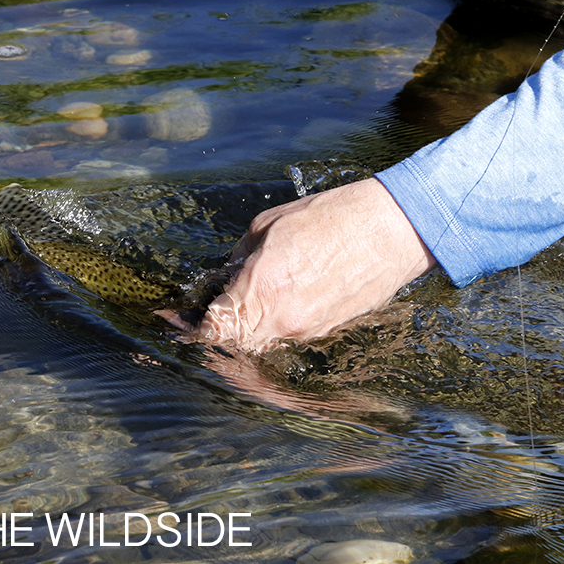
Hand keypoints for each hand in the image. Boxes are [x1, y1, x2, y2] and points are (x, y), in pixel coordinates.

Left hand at [197, 178, 435, 350]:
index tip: (171, 318)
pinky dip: (270, 325)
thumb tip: (224, 278)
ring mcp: (306, 330)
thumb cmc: (329, 217)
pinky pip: (286, 336)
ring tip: (234, 305)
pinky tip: (270, 302)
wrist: (392, 228)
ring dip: (241, 330)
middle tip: (197, 316)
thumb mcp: (267, 226)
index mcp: (262, 288)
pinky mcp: (326, 331)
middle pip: (231, 346)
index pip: (212, 328)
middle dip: (212, 333)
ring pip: (258, 345)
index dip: (187, 328)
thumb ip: (238, 259)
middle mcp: (282, 319)